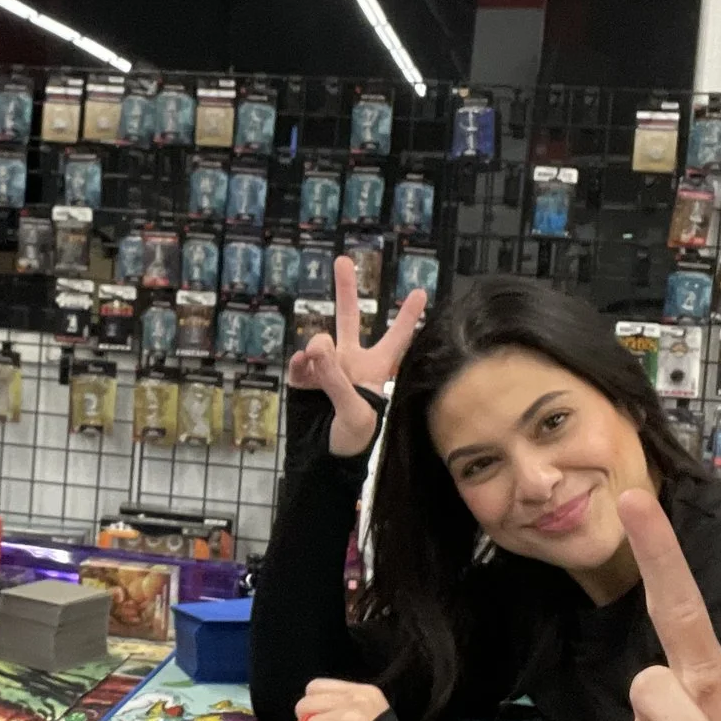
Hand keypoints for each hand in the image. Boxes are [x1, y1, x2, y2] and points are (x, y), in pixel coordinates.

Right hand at [284, 255, 427, 456]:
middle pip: (350, 318)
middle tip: (343, 260)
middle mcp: (351, 362)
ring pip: (318, 340)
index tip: (421, 291)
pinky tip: (302, 369)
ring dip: (317, 348)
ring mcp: (325, 368)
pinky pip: (299, 363)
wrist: (322, 460)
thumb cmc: (353, 441)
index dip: (408, 316)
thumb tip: (315, 343)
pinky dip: (299, 365)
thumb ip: (336, 377)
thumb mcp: (355, 412)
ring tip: (314, 362)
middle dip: (346, 289)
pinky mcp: (303, 379)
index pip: (396, 339)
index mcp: (375, 370)